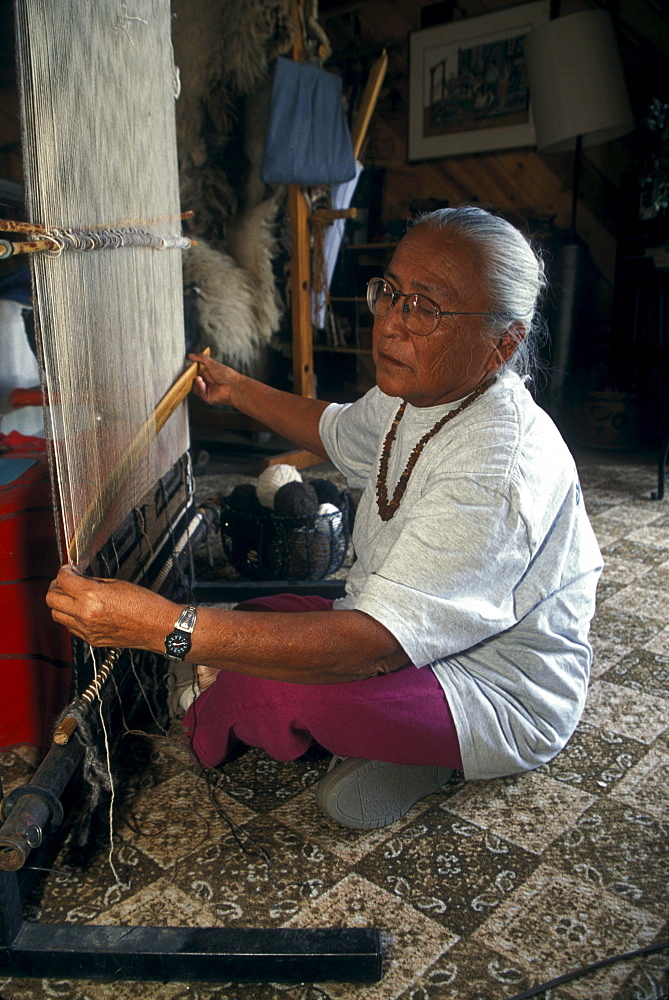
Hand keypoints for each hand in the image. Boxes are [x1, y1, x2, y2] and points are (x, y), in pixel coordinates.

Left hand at [46, 565, 172, 650]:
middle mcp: (85, 614)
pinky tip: (82, 611)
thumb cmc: (145, 604)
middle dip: (56, 586)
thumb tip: (79, 579)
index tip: (68, 570)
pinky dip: (71, 618)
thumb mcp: (118, 584)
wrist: (158, 627)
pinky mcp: (91, 640)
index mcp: (92, 596)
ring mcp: (87, 629)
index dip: (64, 571)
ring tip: (72, 597)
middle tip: (65, 582)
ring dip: (61, 604)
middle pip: (52, 599)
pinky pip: (70, 627)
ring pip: (56, 615)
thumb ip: (93, 582)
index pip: (63, 580)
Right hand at [189, 352, 240, 406]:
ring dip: (195, 382)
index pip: (196, 372)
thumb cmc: (226, 374)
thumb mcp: (213, 364)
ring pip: (195, 387)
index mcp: (208, 373)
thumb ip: (202, 358)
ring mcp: (207, 389)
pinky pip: (199, 392)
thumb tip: (190, 355)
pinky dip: (199, 387)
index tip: (187, 367)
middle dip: (190, 377)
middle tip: (188, 374)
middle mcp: (207, 381)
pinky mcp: (207, 397)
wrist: (234, 386)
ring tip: (199, 378)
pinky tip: (202, 383)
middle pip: (193, 380)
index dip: (191, 370)